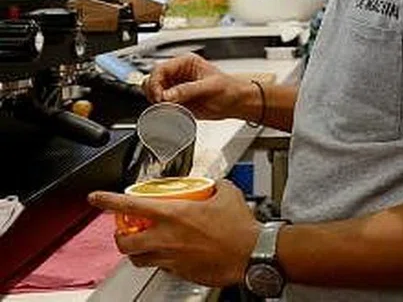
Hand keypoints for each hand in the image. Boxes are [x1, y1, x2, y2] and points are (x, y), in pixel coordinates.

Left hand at [88, 180, 259, 286]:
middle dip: (120, 237)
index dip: (108, 201)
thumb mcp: (227, 193)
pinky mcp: (180, 273)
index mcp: (174, 214)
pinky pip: (162, 268)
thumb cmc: (240, 227)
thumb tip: (212, 184)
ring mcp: (171, 258)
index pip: (130, 206)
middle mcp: (166, 238)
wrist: (251, 253)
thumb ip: (215, 186)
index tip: (96, 198)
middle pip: (125, 242)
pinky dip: (161, 262)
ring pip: (139, 259)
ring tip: (145, 244)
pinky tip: (173, 254)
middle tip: (125, 231)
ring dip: (137, 251)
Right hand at [143, 53, 252, 119]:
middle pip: (152, 80)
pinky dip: (162, 109)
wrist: (238, 103)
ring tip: (168, 108)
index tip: (160, 97)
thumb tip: (168, 95)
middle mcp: (178, 73)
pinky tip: (171, 112)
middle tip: (162, 104)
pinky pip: (161, 104)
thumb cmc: (230, 89)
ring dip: (157, 102)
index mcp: (186, 63)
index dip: (155, 83)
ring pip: (153, 93)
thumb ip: (187, 91)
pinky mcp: (177, 100)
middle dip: (154, 93)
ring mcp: (176, 87)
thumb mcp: (210, 87)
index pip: (160, 69)